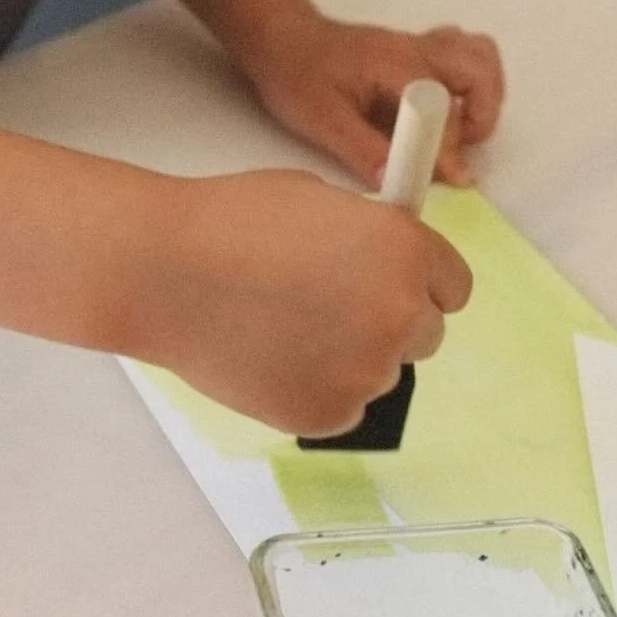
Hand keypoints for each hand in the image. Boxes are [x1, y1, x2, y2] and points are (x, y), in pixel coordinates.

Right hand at [145, 169, 471, 435]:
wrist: (163, 271)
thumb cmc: (229, 222)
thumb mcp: (317, 200)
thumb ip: (367, 234)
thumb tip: (383, 260)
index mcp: (406, 250)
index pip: (453, 286)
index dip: (419, 281)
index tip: (391, 282)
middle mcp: (400, 314)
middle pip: (425, 333)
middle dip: (386, 320)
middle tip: (328, 304)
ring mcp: (366, 372)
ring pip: (379, 372)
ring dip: (347, 355)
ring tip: (280, 325)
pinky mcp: (327, 415)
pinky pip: (340, 405)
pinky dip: (313, 387)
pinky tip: (268, 355)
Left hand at [237, 10, 504, 188]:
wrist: (279, 38)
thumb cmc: (296, 75)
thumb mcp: (323, 121)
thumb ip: (363, 151)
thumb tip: (397, 184)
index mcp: (397, 65)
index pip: (442, 109)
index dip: (448, 150)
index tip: (453, 180)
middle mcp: (417, 49)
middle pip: (480, 69)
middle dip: (481, 115)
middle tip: (456, 148)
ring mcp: (419, 45)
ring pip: (478, 55)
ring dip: (482, 95)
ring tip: (457, 130)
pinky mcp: (416, 49)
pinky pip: (461, 53)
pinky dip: (467, 80)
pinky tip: (445, 107)